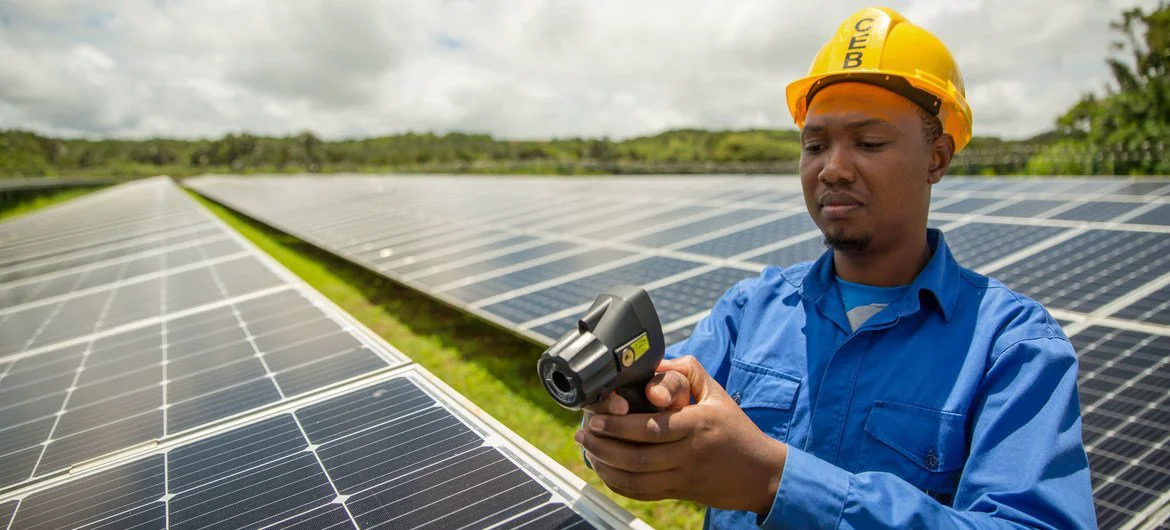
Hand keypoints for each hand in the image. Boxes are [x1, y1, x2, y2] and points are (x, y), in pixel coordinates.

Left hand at [575, 356, 787, 514]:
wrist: (760, 474)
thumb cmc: (736, 429)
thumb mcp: (717, 392)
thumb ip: (687, 372)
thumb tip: (656, 365)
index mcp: (698, 424)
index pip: (652, 427)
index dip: (619, 425)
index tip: (597, 417)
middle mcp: (690, 453)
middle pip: (639, 457)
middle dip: (604, 445)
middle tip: (583, 432)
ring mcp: (684, 476)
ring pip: (638, 479)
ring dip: (606, 465)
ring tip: (587, 449)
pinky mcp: (680, 492)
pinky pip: (643, 493)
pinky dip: (619, 485)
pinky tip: (605, 470)